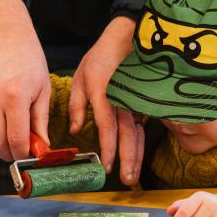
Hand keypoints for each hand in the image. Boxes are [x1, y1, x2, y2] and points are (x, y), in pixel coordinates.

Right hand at [0, 0, 50, 161]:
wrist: (6, 36)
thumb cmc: (29, 60)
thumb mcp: (42, 88)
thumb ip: (40, 119)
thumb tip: (42, 146)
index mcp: (15, 98)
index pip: (16, 140)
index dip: (23, 153)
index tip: (29, 154)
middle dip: (8, 154)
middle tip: (17, 152)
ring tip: (3, 147)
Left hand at [68, 16, 141, 184]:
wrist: (126, 37)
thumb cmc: (102, 56)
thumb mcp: (81, 77)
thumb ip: (77, 105)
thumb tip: (76, 130)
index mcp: (104, 94)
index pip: (108, 126)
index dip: (109, 148)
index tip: (107, 166)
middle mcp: (122, 101)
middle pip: (128, 135)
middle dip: (128, 159)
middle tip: (125, 180)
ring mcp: (135, 101)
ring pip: (138, 133)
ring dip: (137, 155)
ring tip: (133, 174)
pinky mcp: (141, 101)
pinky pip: (141, 126)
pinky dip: (140, 143)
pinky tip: (137, 156)